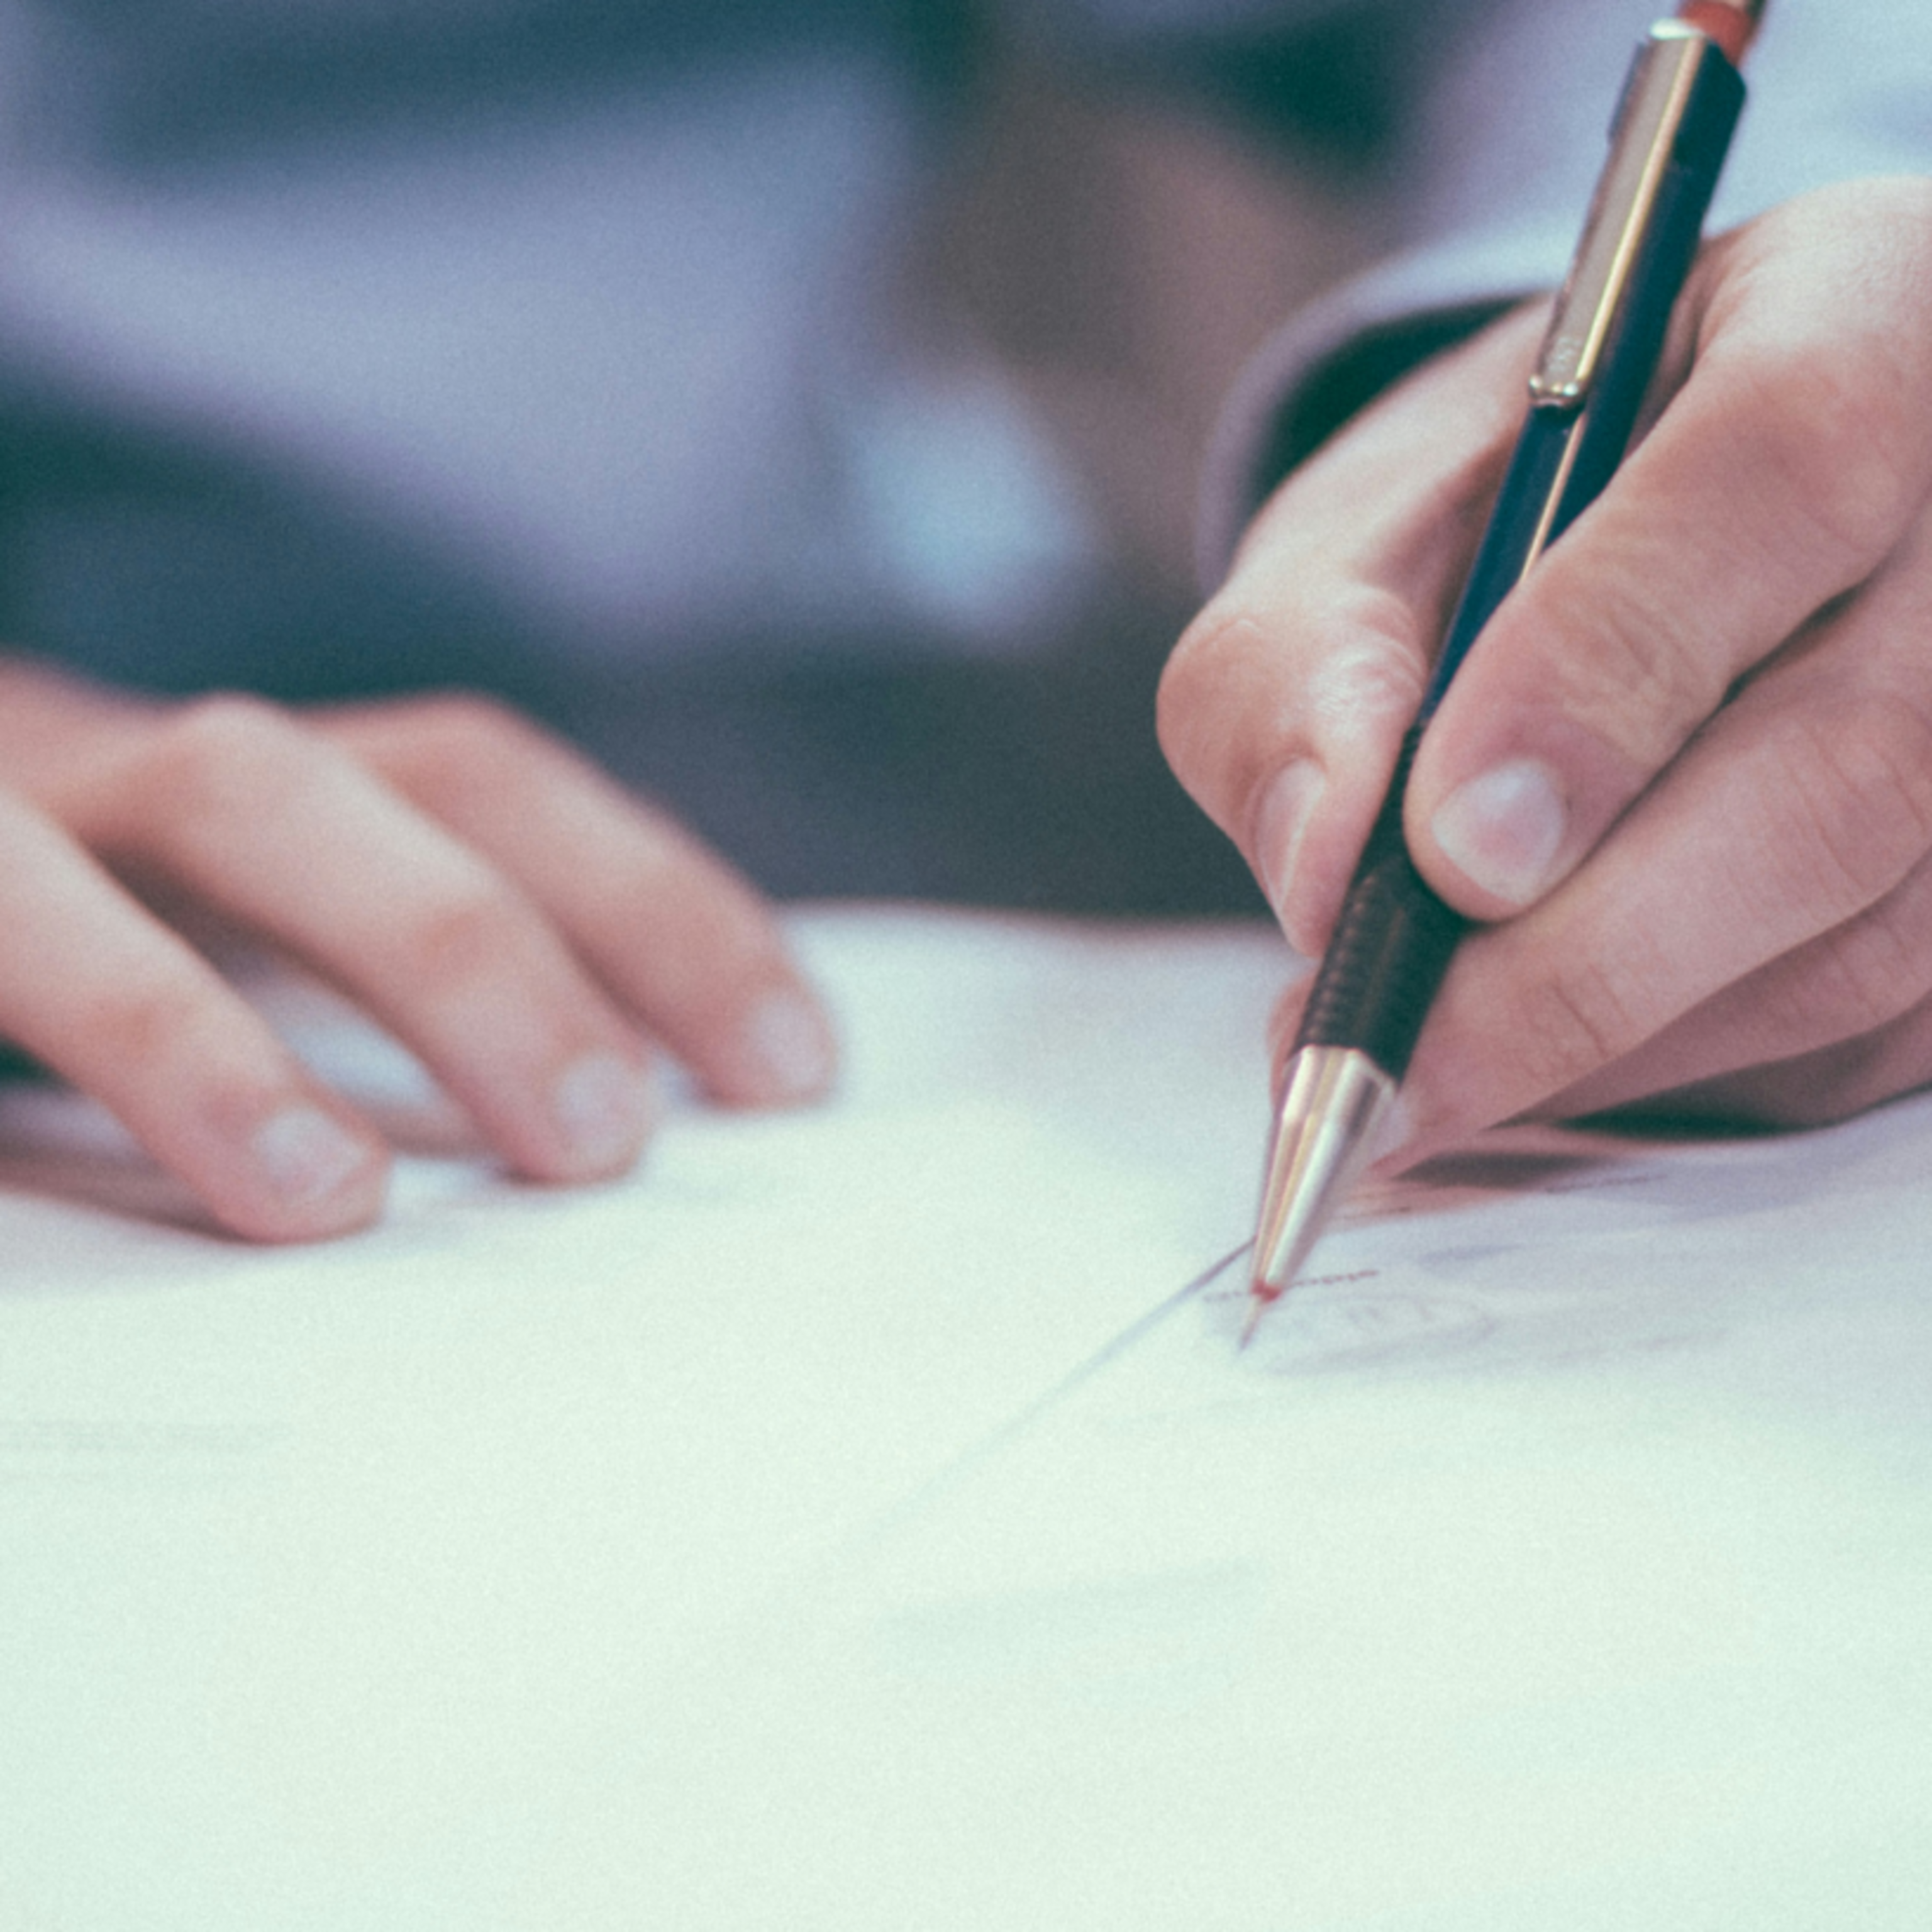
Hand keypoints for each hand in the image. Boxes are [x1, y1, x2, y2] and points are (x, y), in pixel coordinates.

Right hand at [0, 664, 834, 1239]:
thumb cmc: (110, 940)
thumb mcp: (280, 941)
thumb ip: (424, 997)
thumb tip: (637, 1126)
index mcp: (269, 791)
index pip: (483, 788)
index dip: (647, 902)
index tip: (789, 1065)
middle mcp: (114, 785)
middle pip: (296, 800)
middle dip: (464, 958)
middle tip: (599, 1141)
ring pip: (43, 880)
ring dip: (195, 1037)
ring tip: (326, 1198)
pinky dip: (68, 1050)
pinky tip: (72, 1206)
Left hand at [1161, 177, 1931, 1165]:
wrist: (1620, 544)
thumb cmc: (1484, 523)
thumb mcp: (1352, 537)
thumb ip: (1298, 666)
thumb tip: (1323, 873)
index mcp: (1851, 312)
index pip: (1780, 466)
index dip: (1607, 672)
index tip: (1446, 853)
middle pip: (1856, 757)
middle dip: (1588, 951)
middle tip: (1390, 1061)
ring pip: (1868, 932)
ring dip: (1617, 1039)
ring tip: (1418, 1074)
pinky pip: (1863, 1030)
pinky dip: (1675, 1070)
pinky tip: (1536, 1063)